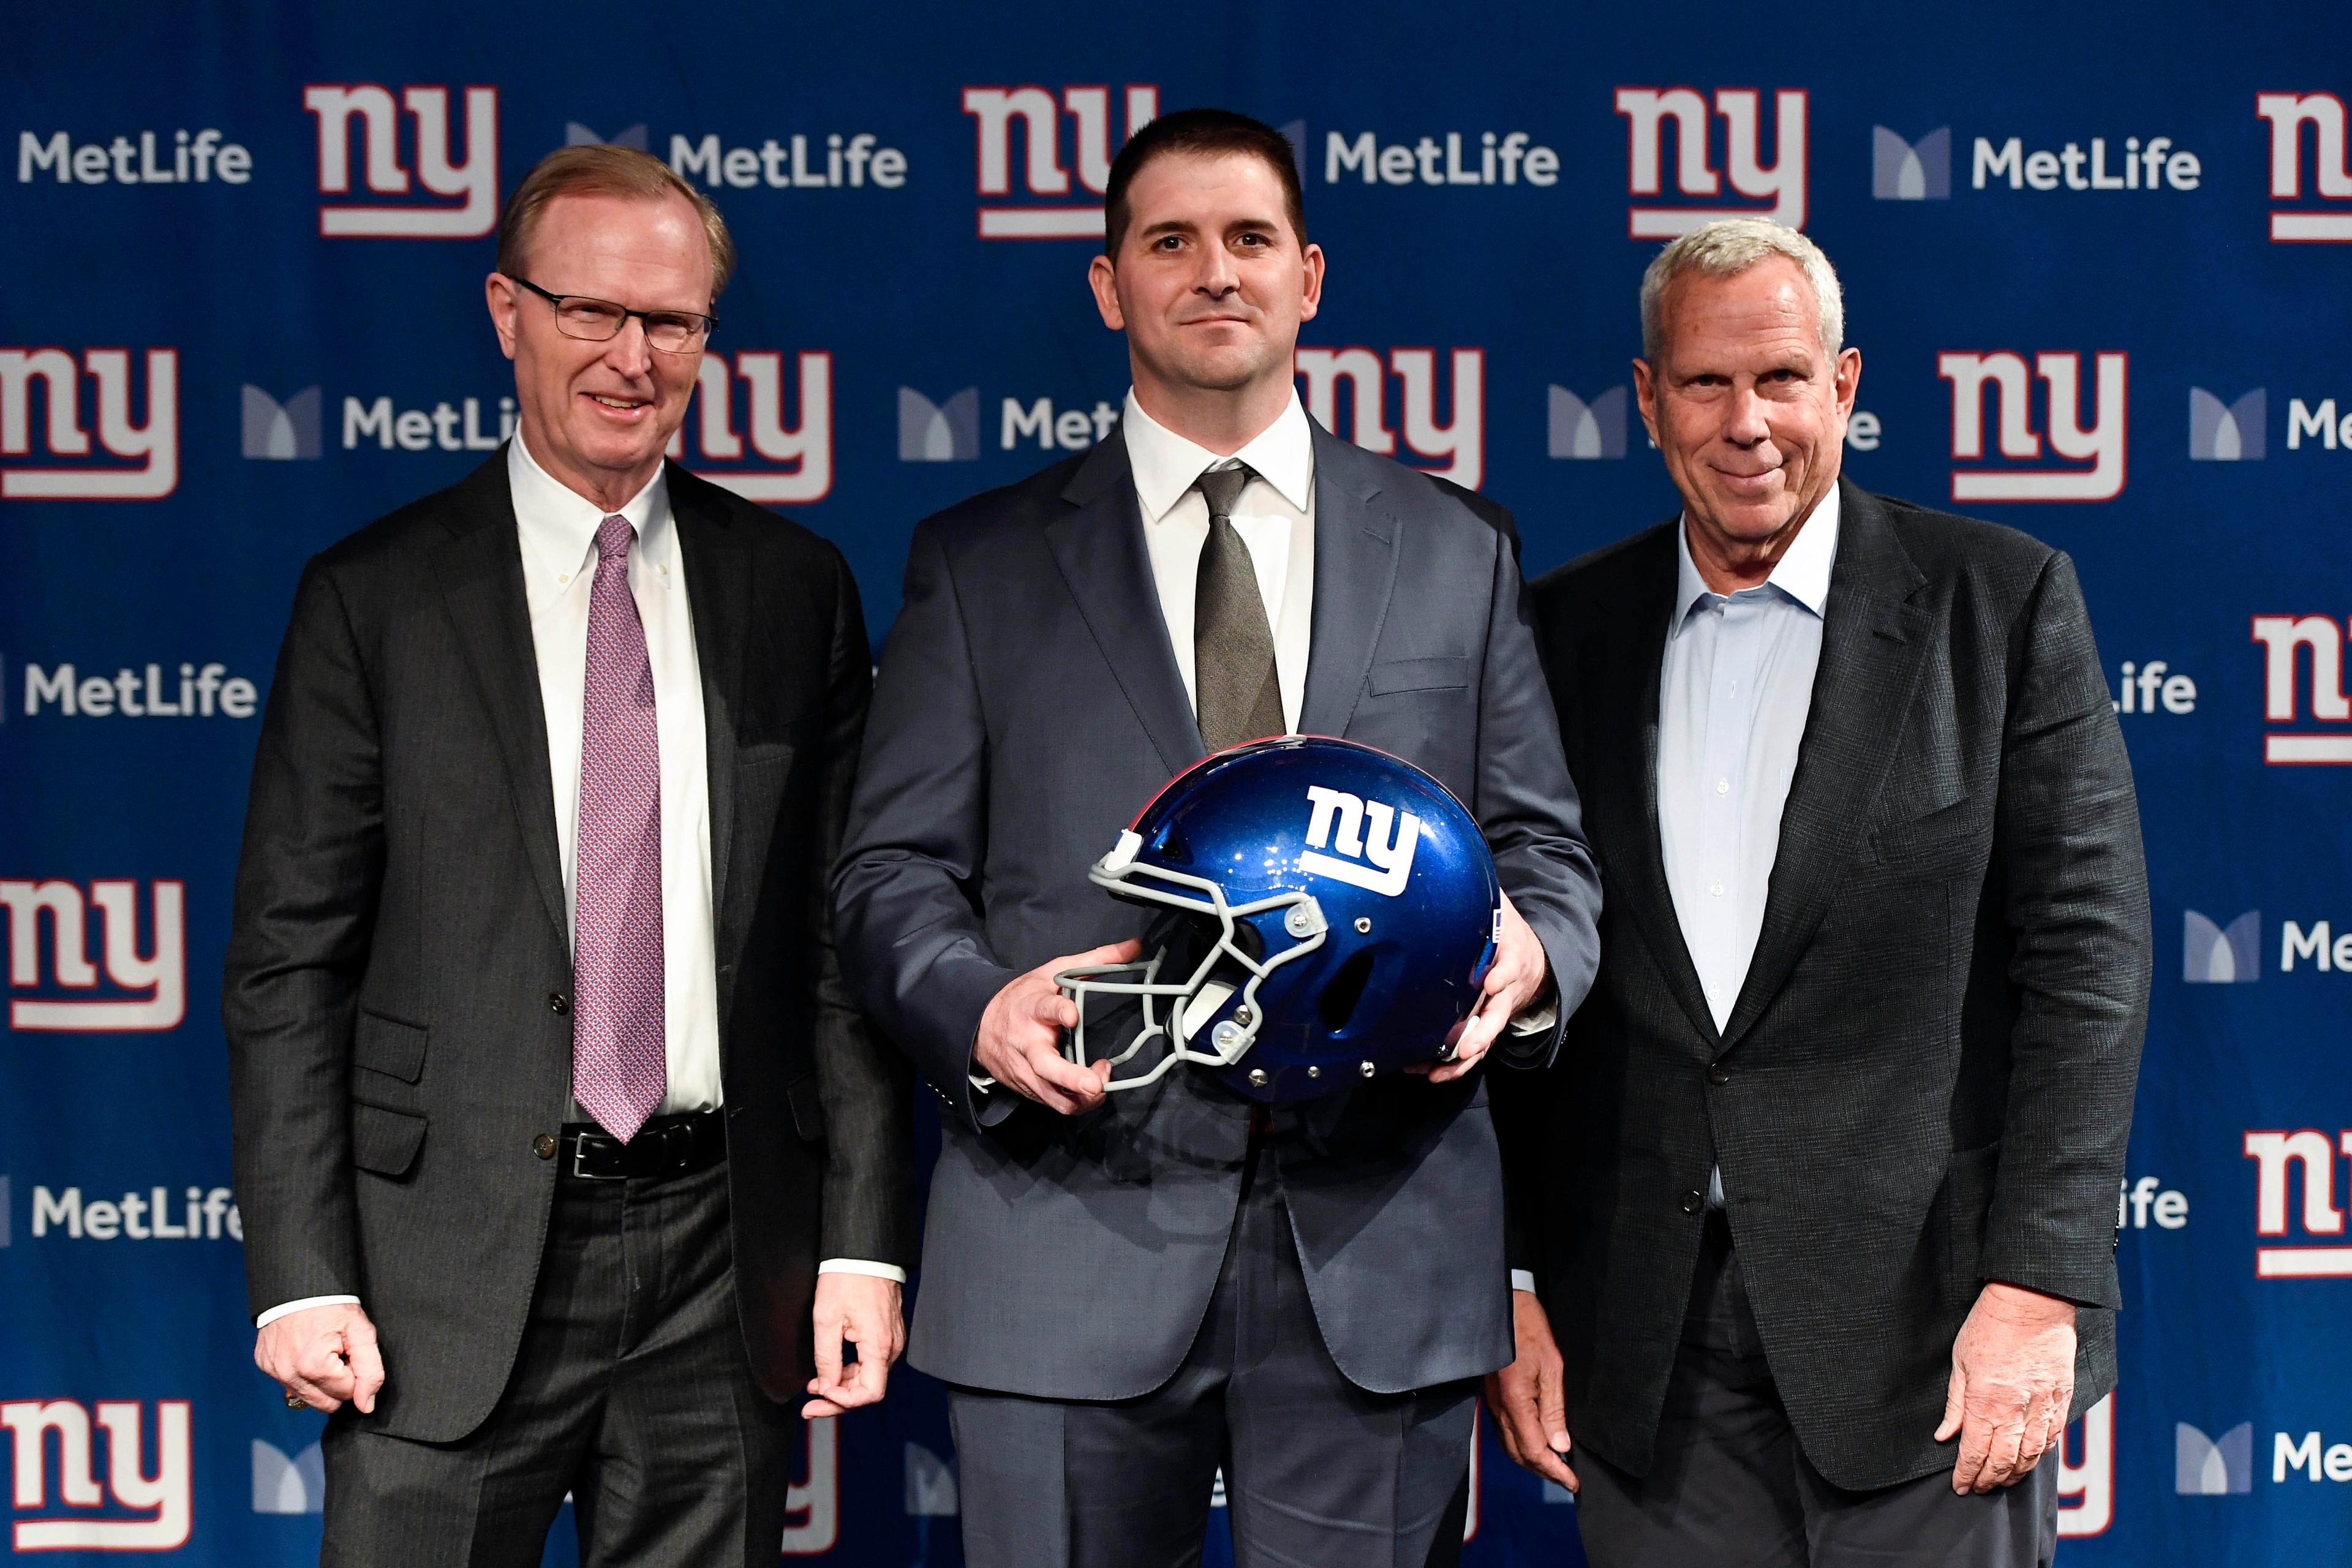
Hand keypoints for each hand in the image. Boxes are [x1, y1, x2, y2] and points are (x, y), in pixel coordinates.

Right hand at [255, 1302, 383, 1414]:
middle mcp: (289, 1374)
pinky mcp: (265, 1366)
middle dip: (338, 1382)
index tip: (349, 1351)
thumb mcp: (361, 1331)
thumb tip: (366, 1406)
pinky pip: (290, 1385)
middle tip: (338, 1353)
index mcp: (314, 1367)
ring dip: (320, 1380)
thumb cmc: (332, 1306)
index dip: (354, 1372)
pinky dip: (302, 1373)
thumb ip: (370, 1371)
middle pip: (327, 1403)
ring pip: (308, 1398)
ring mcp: (274, 1371)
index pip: (347, 1393)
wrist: (298, 1286)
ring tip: (322, 1352)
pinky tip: (306, 1351)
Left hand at [803, 1272, 905, 1418]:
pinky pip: (870, 1362)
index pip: (870, 1394)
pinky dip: (850, 1372)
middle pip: (868, 1389)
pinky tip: (830, 1370)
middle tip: (808, 1406)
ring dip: (842, 1387)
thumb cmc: (847, 1278)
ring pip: (868, 1377)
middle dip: (837, 1401)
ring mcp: (891, 1340)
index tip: (820, 1395)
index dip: (844, 1402)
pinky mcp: (887, 1334)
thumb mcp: (826, 1319)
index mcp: (879, 1345)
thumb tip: (825, 1388)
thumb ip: (826, 1358)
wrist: (864, 1252)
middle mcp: (891, 1346)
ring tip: (814, 1386)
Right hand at [973, 940, 1140, 1113]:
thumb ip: (1095, 961)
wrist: (979, 1025)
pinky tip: (1089, 1090)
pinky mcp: (1027, 1089)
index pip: (1044, 1008)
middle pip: (1046, 1066)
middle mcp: (1027, 1043)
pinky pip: (1054, 1104)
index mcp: (1032, 1008)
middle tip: (1094, 1084)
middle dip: (1071, 1078)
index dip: (1058, 1011)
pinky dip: (1075, 1102)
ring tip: (1100, 1084)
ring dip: (1082, 1098)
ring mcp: (1025, 1070)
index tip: (1072, 1015)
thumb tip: (1133, 947)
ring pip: (1052, 1096)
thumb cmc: (1022, 997)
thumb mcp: (1052, 972)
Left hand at [1417, 890, 1548, 1082]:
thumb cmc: (1509, 934)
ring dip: (1462, 1057)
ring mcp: (1496, 1012)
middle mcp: (1506, 990)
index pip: (1510, 966)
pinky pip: (1472, 1049)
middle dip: (1482, 1032)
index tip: (1493, 981)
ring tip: (1437, 1070)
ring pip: (1483, 1040)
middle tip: (1467, 1046)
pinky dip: (1452, 1064)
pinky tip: (1428, 1071)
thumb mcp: (1501, 909)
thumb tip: (1454, 868)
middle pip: (1497, 1015)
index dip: (1502, 975)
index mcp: (1511, 957)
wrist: (1536, 961)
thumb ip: (1482, 895)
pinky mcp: (1485, 1026)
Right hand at [1484, 1288, 1576, 1491]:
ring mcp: (1493, 1403)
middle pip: (1518, 1454)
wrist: (1501, 1307)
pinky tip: (1534, 1444)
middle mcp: (1499, 1407)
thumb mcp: (1551, 1367)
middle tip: (1566, 1479)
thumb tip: (1560, 1444)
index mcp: (1515, 1401)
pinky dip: (1520, 1446)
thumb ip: (1554, 1409)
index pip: (1534, 1449)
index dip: (1554, 1471)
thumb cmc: (1528, 1329)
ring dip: (1530, 1461)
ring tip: (1553, 1466)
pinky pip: (1504, 1431)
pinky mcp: (1492, 1396)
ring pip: (1509, 1445)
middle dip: (1543, 1471)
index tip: (1572, 1482)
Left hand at [1936, 1280, 2076, 1492]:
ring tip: (2002, 1481)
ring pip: (2030, 1456)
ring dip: (2015, 1474)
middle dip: (1989, 1480)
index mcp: (1985, 1402)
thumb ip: (1955, 1404)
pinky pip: (2052, 1438)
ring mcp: (2042, 1407)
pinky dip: (2040, 1455)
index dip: (1966, 1474)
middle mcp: (2015, 1411)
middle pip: (2003, 1461)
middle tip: (1979, 1488)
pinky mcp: (2060, 1399)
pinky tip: (2030, 1460)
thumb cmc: (1990, 1326)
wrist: (2031, 1303)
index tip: (1959, 1487)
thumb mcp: (1960, 1362)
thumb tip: (1945, 1435)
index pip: (1974, 1453)